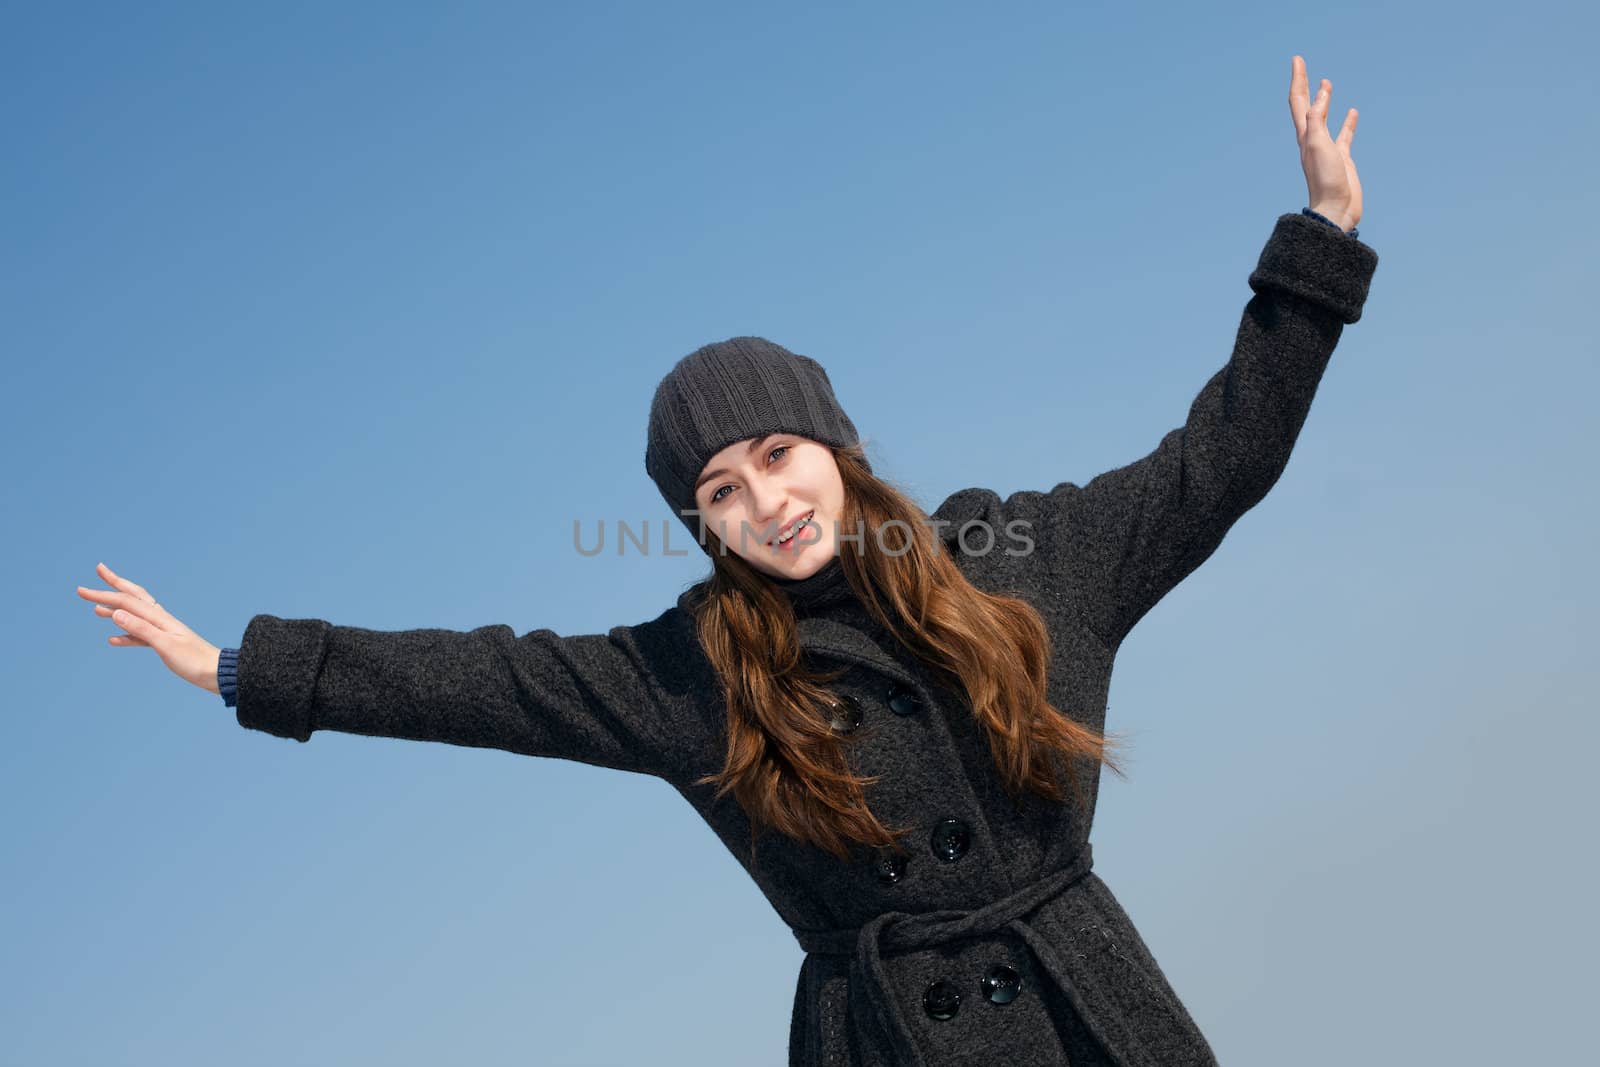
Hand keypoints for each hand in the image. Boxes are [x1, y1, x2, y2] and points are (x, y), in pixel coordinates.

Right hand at [76, 562, 223, 695]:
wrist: (216, 673)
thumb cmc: (194, 660)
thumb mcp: (165, 645)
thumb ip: (141, 629)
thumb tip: (116, 612)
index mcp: (159, 618)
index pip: (126, 601)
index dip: (104, 594)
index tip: (83, 589)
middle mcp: (160, 620)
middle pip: (132, 598)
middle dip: (113, 586)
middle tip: (98, 572)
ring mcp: (162, 631)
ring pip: (134, 615)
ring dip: (115, 610)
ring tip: (96, 609)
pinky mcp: (164, 644)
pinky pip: (139, 635)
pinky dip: (125, 634)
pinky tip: (113, 639)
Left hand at [1290, 54, 1363, 231]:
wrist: (1336, 210)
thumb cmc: (1325, 181)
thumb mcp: (1318, 146)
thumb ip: (1317, 120)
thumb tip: (1319, 96)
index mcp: (1304, 136)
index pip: (1298, 102)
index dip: (1298, 80)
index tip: (1297, 60)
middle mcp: (1312, 140)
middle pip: (1306, 106)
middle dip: (1304, 85)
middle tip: (1301, 65)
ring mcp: (1328, 148)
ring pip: (1325, 118)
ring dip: (1325, 100)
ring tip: (1326, 84)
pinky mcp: (1342, 158)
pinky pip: (1344, 134)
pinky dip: (1347, 122)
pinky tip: (1352, 112)